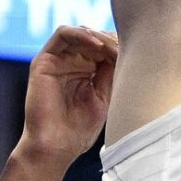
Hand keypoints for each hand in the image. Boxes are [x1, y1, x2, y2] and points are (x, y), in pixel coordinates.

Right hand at [18, 26, 117, 168]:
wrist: (56, 147)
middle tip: (127, 50)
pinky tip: (98, 45)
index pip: (104, 47)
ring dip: (100, 37)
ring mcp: (57, 61)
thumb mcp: (105, 96)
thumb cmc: (79, 130)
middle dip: (113, 41)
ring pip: (81, 33)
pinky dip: (81, 34)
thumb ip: (111, 73)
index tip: (137, 55)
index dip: (120, 47)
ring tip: (113, 49)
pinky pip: (62, 34)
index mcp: (85, 71)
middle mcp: (70, 63)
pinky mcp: (43, 61)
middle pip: (95, 37)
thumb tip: (127, 50)